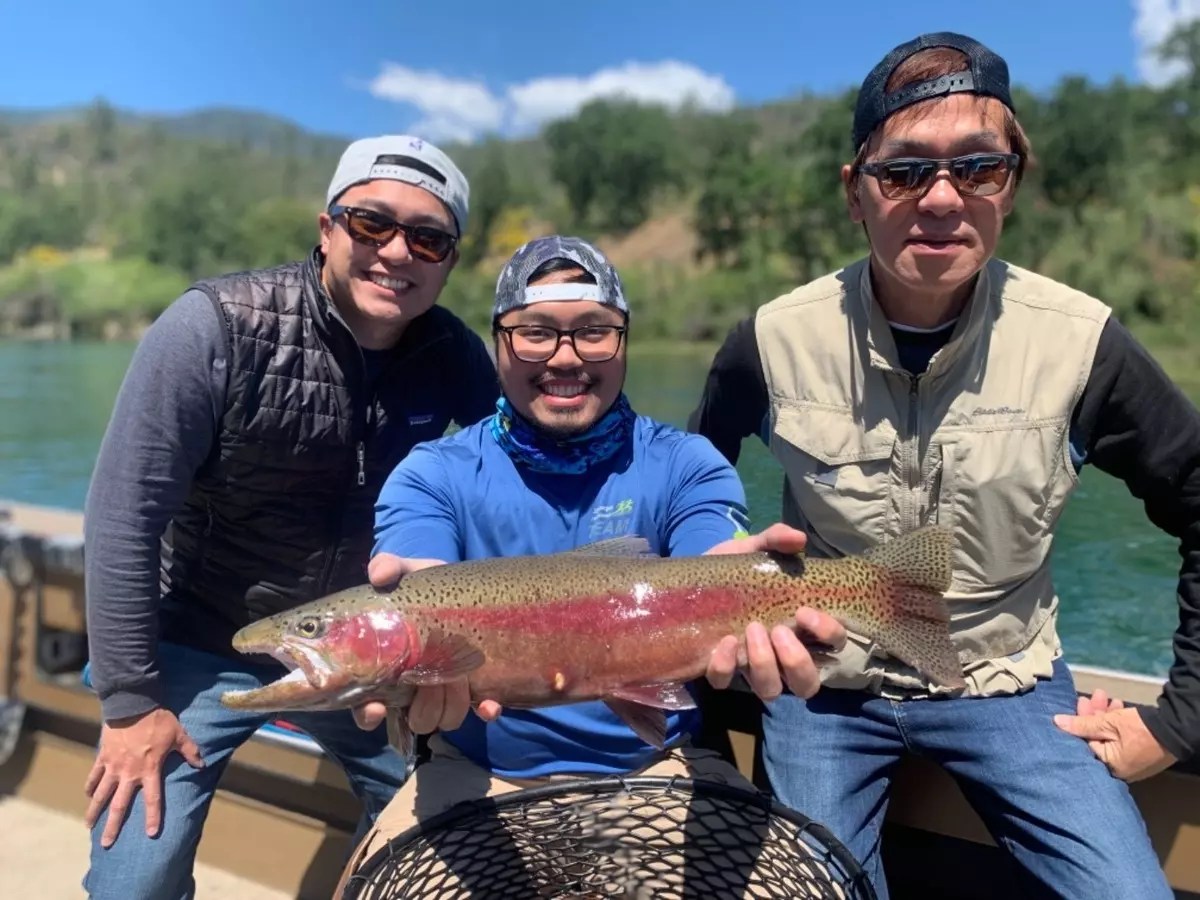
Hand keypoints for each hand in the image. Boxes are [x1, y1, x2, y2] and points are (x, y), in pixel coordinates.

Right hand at [83, 708, 203, 847]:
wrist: (132, 705)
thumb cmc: (158, 720)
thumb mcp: (179, 734)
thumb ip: (190, 751)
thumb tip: (202, 764)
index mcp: (150, 770)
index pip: (153, 799)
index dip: (153, 817)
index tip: (150, 834)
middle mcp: (129, 773)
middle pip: (119, 805)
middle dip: (113, 826)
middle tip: (106, 843)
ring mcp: (113, 766)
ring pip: (101, 794)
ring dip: (94, 811)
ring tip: (89, 826)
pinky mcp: (103, 757)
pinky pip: (94, 776)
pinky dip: (90, 786)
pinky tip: (87, 796)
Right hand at [352, 552, 501, 732]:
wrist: (462, 587)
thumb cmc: (424, 585)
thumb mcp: (406, 571)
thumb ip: (389, 567)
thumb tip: (378, 575)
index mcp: (386, 669)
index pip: (367, 707)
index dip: (368, 714)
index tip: (376, 708)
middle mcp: (413, 688)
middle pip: (412, 719)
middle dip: (422, 708)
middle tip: (428, 682)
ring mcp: (444, 691)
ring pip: (443, 719)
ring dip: (450, 705)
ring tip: (457, 678)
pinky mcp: (474, 688)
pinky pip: (479, 711)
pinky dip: (485, 711)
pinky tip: (489, 705)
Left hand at [703, 524, 846, 700]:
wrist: (686, 578)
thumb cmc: (731, 569)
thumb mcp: (751, 550)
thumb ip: (774, 541)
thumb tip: (798, 538)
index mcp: (798, 627)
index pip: (832, 643)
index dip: (829, 633)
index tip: (805, 612)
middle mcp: (779, 655)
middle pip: (806, 683)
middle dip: (797, 662)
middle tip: (779, 630)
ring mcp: (749, 667)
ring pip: (769, 689)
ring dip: (764, 665)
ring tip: (752, 630)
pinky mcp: (718, 670)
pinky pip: (725, 682)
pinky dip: (726, 666)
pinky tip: (724, 641)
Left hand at [1054, 691, 1176, 781]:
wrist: (1177, 730)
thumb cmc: (1139, 730)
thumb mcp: (1108, 723)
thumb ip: (1082, 724)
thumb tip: (1056, 722)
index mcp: (1108, 766)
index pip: (1085, 742)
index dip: (1080, 720)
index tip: (1080, 702)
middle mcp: (1118, 768)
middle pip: (1097, 738)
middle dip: (1093, 715)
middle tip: (1093, 696)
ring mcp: (1130, 762)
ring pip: (1110, 735)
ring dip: (1105, 715)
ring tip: (1106, 696)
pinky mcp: (1140, 754)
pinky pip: (1122, 738)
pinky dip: (1118, 723)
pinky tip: (1118, 705)